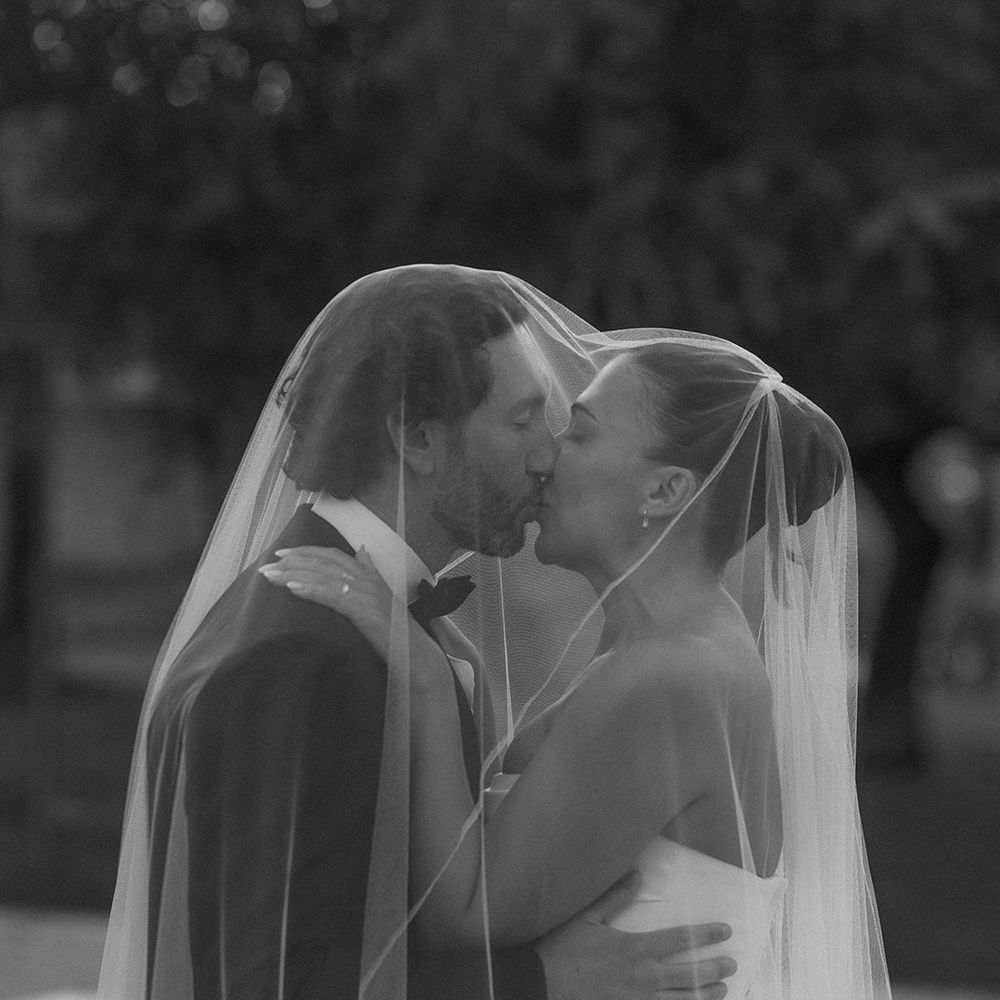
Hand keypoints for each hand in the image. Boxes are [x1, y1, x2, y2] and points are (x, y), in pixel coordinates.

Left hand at [259, 546, 396, 657]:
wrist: (414, 652)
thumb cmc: (396, 629)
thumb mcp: (382, 594)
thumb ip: (370, 571)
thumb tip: (361, 550)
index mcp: (368, 574)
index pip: (332, 555)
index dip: (306, 552)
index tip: (282, 554)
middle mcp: (366, 578)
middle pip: (323, 562)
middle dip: (293, 561)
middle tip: (268, 565)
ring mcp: (365, 592)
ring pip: (323, 576)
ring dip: (294, 574)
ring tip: (271, 576)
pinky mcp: (363, 609)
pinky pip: (331, 595)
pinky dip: (311, 589)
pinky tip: (293, 588)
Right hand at [536, 872, 734, 999]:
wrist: (543, 985)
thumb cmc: (564, 949)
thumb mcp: (589, 917)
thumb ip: (616, 895)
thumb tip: (638, 872)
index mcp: (636, 949)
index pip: (680, 939)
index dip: (706, 934)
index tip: (725, 930)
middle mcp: (644, 977)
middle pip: (690, 975)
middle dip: (714, 968)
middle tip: (732, 964)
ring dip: (705, 995)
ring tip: (723, 991)